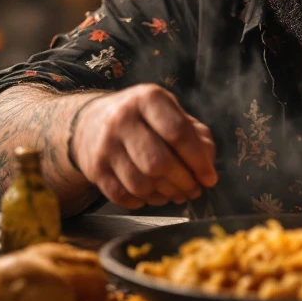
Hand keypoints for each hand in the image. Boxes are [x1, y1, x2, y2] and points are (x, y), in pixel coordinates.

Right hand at [71, 84, 217, 208]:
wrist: (92, 121)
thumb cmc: (144, 119)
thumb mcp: (172, 114)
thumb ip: (197, 136)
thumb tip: (208, 167)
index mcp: (148, 99)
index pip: (178, 133)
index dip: (198, 160)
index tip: (210, 178)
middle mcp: (123, 118)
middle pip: (159, 162)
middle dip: (183, 182)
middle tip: (193, 189)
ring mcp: (105, 144)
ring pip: (141, 183)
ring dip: (165, 195)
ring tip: (175, 194)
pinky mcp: (94, 168)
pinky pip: (122, 195)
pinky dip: (142, 201)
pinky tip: (152, 196)